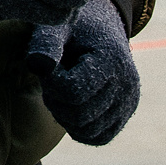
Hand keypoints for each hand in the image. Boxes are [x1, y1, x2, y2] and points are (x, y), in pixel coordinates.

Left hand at [25, 0, 139, 144]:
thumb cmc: (74, 28)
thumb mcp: (57, 27)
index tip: (47, 68)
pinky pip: (98, 137)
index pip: (72, 92)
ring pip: (87, 131)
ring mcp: (129, 103)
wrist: (101, 28)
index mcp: (112, 60)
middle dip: (56, 100)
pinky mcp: (126, 115)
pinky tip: (70, 106)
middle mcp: (127, 85)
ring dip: (65, 116)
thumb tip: (36, 65)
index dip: (51, 84)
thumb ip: (46, 44)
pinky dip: (79, 128)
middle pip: (78, 115)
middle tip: (51, 80)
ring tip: (61, 90)